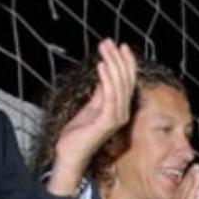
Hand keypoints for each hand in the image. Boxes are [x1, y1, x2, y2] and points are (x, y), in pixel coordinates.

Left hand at [48, 40, 136, 196]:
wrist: (70, 155)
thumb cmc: (78, 135)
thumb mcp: (90, 107)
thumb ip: (100, 93)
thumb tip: (104, 73)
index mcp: (120, 110)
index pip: (127, 82)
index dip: (125, 63)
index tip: (119, 45)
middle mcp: (122, 113)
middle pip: (125, 81)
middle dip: (118, 59)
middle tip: (109, 42)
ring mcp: (116, 118)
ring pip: (119, 86)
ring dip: (112, 65)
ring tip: (104, 49)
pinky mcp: (106, 122)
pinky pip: (110, 97)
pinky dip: (106, 79)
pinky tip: (101, 66)